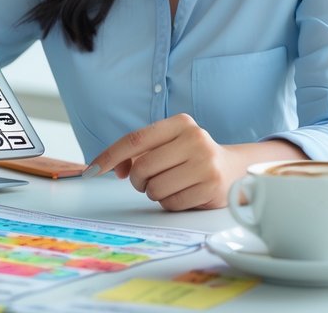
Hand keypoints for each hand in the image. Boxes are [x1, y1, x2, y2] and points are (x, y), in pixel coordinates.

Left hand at [85, 114, 244, 211]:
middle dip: (138, 180)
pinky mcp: (211, 187)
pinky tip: (184, 193)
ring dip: (155, 193)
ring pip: (155, 188)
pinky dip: (170, 203)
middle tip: (149, 181)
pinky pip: (171, 203)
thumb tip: (114, 167)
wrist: (235, 170)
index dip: (110, 155)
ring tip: (172, 185)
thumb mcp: (169, 145)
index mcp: (180, 123)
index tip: (92, 170)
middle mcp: (195, 139)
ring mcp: (205, 163)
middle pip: (142, 168)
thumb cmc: (192, 157)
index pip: (135, 139)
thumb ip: (140, 152)